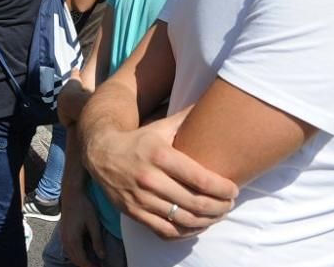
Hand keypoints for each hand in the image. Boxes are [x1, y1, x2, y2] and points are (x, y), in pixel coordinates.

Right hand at [59, 189, 103, 266]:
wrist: (71, 193)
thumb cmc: (83, 206)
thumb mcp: (93, 223)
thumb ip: (97, 241)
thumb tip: (102, 257)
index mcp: (73, 239)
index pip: (82, 260)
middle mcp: (65, 240)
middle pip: (75, 260)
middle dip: (86, 266)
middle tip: (99, 266)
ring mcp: (63, 237)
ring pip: (71, 256)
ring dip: (81, 261)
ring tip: (93, 263)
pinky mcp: (63, 233)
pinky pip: (69, 250)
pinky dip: (77, 255)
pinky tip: (85, 254)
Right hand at [83, 110, 237, 239]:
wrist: (99, 152)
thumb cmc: (138, 139)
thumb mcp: (159, 126)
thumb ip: (186, 118)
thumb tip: (212, 102)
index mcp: (159, 155)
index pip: (201, 179)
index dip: (223, 189)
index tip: (234, 189)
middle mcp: (149, 178)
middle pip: (196, 203)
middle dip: (221, 207)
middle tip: (230, 204)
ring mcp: (140, 198)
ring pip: (184, 220)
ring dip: (208, 221)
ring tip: (218, 215)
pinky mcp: (134, 212)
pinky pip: (166, 231)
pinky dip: (187, 232)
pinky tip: (197, 225)